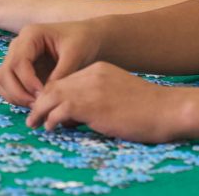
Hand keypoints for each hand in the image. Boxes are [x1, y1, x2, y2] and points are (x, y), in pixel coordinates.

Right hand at [0, 20, 101, 105]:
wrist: (90, 38)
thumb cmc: (84, 41)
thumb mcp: (75, 56)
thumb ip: (59, 76)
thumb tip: (44, 98)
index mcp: (31, 35)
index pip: (18, 62)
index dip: (27, 83)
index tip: (42, 96)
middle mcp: (19, 44)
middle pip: (4, 73)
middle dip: (18, 93)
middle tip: (38, 106)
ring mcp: (17, 56)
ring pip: (1, 80)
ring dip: (14, 96)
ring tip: (36, 106)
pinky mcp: (20, 69)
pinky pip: (6, 85)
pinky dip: (15, 96)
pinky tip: (34, 103)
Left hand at [26, 62, 181, 142]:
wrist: (165, 109)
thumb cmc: (146, 108)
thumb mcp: (117, 95)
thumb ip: (96, 98)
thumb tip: (73, 115)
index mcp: (100, 69)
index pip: (67, 79)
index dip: (53, 94)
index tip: (46, 108)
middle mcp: (92, 74)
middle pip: (56, 84)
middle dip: (41, 101)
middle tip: (33, 116)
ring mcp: (91, 88)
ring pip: (53, 95)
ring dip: (40, 111)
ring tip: (35, 123)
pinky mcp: (91, 105)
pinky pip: (60, 110)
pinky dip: (51, 120)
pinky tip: (51, 128)